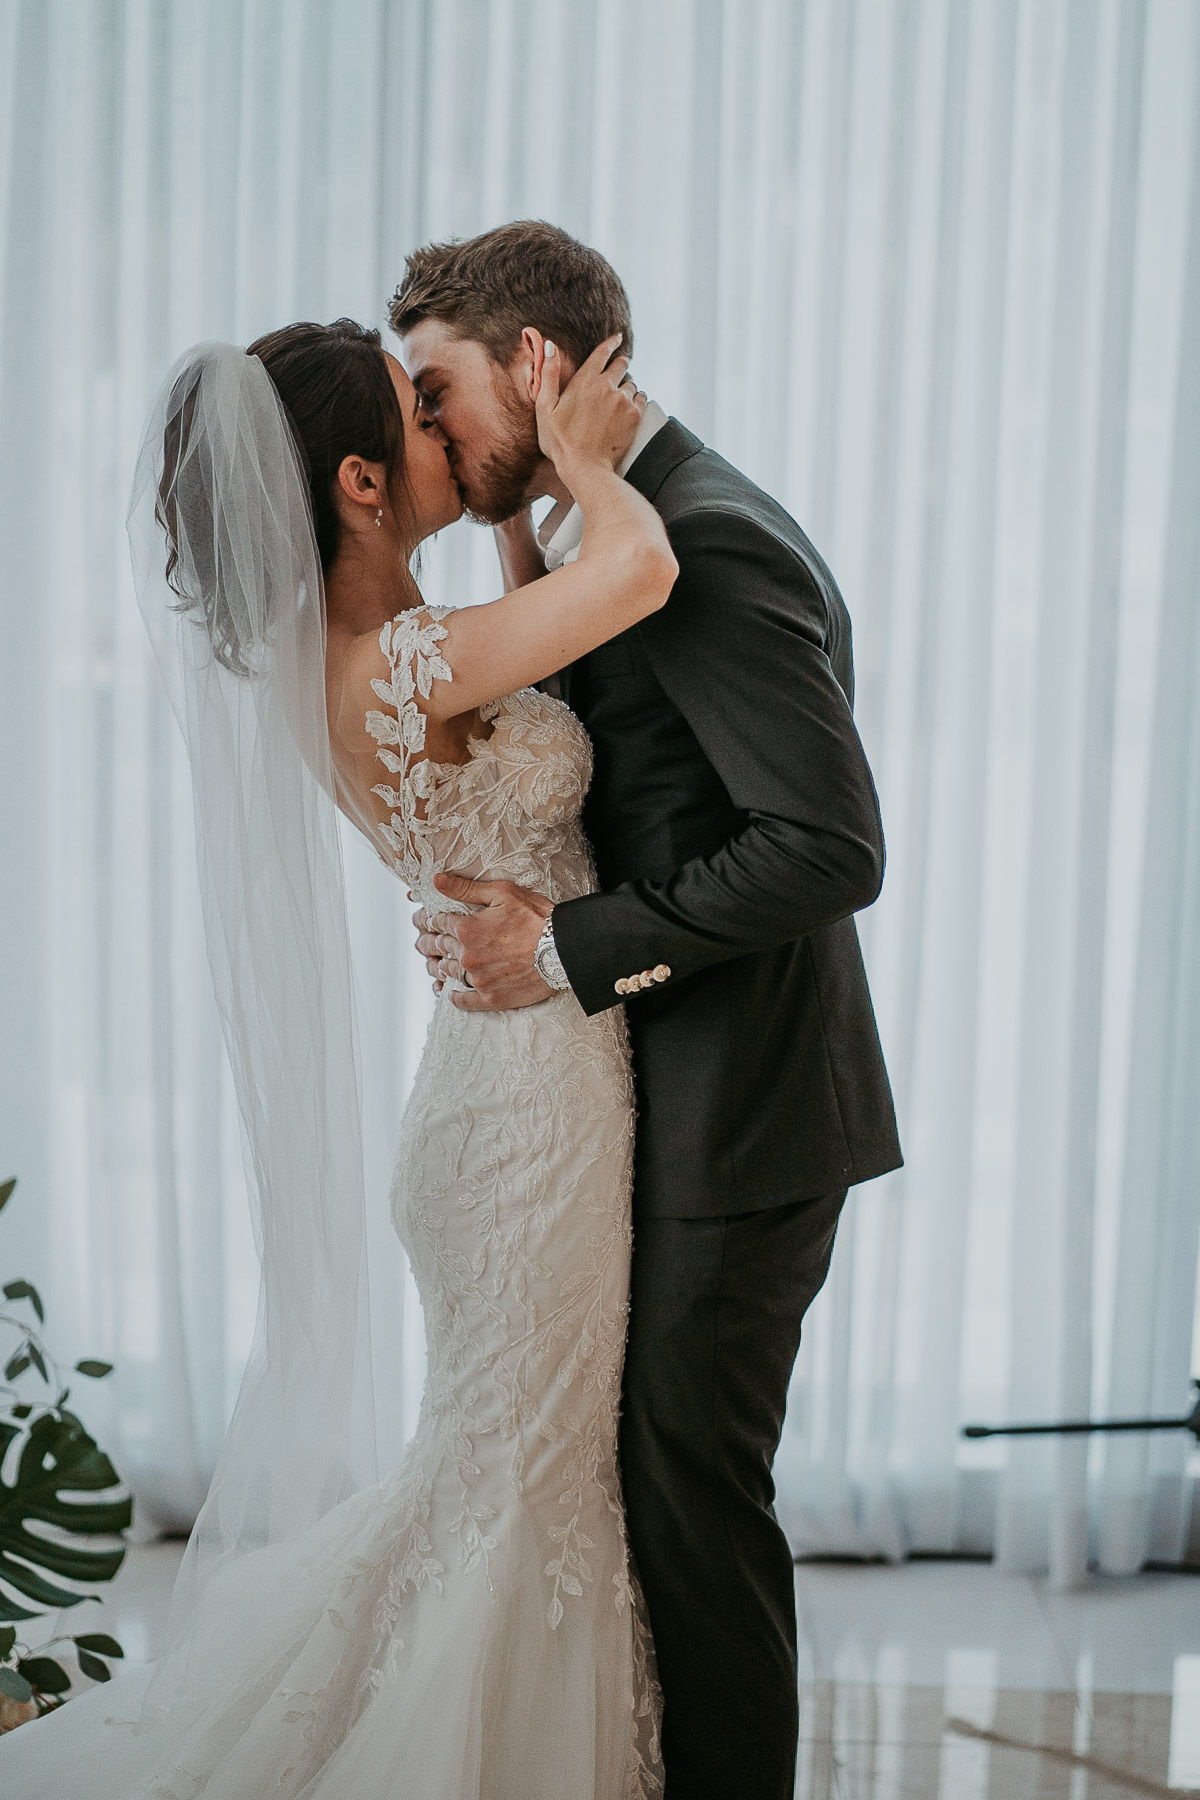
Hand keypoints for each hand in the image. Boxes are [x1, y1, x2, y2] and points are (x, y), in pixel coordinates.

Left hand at [412, 873, 554, 1011]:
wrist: (564, 951)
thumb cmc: (538, 918)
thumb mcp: (503, 893)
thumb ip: (465, 889)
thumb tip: (436, 880)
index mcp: (467, 929)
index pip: (438, 922)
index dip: (431, 919)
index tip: (425, 920)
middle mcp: (467, 956)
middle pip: (438, 948)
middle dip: (428, 942)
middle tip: (422, 942)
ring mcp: (478, 979)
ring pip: (447, 973)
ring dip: (438, 967)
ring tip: (434, 965)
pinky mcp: (491, 998)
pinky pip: (464, 1000)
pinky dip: (455, 996)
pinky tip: (451, 994)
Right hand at [530, 332, 644, 485]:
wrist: (585, 467)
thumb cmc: (560, 441)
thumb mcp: (544, 407)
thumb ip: (548, 374)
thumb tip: (550, 345)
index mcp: (585, 380)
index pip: (603, 352)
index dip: (611, 342)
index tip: (618, 337)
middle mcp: (607, 386)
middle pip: (621, 364)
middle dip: (620, 364)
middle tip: (618, 369)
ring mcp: (623, 400)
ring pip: (631, 383)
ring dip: (626, 386)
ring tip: (617, 400)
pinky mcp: (635, 415)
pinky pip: (641, 398)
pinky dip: (636, 400)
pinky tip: (626, 409)